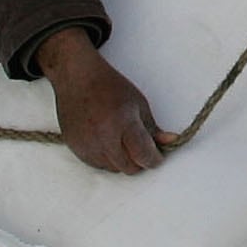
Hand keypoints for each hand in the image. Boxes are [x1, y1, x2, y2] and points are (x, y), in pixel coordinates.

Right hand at [34, 25, 162, 171]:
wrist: (77, 78)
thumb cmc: (110, 86)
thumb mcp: (139, 104)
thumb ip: (153, 129)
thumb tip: (170, 142)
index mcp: (123, 123)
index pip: (144, 156)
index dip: (154, 159)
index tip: (157, 155)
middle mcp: (104, 138)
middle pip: (130, 168)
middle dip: (139, 161)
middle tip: (140, 146)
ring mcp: (87, 145)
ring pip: (114, 169)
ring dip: (122, 160)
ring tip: (120, 138)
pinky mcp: (75, 149)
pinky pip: (97, 165)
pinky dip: (106, 158)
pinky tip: (106, 140)